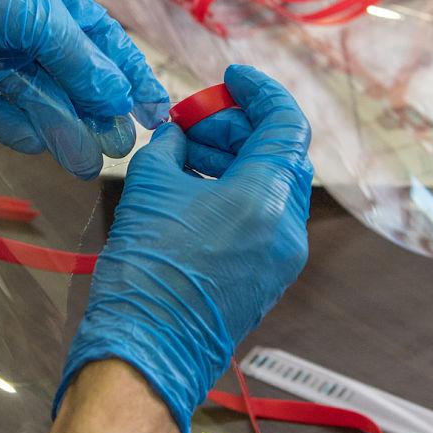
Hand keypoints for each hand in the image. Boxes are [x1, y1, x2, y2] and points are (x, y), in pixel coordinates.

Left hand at [0, 0, 167, 177]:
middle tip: (122, 145)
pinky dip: (22, 130)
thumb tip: (120, 98)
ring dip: (67, 130)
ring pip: (44, 101)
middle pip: (78, 78)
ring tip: (88, 162)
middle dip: (101, 112)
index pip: (105, 41)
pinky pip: (5, 115)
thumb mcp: (29, 13)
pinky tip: (40, 146)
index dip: (133, 76)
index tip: (158, 113)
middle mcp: (29, 28)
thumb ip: (78, 59)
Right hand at [55, 65, 312, 432]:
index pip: (285, 124)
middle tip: (193, 122)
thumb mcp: (150, 188)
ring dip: (235, 160)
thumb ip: (173, 146)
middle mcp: (288, 228)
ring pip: (273, 186)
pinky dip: (238, 193)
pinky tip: (197, 188)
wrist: (144, 353)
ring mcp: (283, 257)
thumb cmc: (144, 271)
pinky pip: (264, 218)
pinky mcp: (269, 277)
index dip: (260, 92)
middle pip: (280, 154)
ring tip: (186, 154)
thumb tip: (181, 134)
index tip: (231, 78)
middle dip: (238, 129)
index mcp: (267, 199)